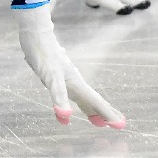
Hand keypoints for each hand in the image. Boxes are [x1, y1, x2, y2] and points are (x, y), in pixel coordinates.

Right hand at [16, 3, 125, 127]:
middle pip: (91, 98)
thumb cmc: (44, 53)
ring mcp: (62, 76)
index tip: (119, 123)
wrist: (36, 32)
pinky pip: (56, 90)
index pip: (92, 100)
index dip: (105, 112)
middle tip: (121, 125)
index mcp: (74, 82)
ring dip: (90, 109)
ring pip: (79, 94)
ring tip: (102, 123)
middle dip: (105, 112)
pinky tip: (65, 116)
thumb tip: (63, 102)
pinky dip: (61, 103)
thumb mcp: (52, 74)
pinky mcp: (50, 72)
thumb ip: (58, 89)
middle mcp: (71, 80)